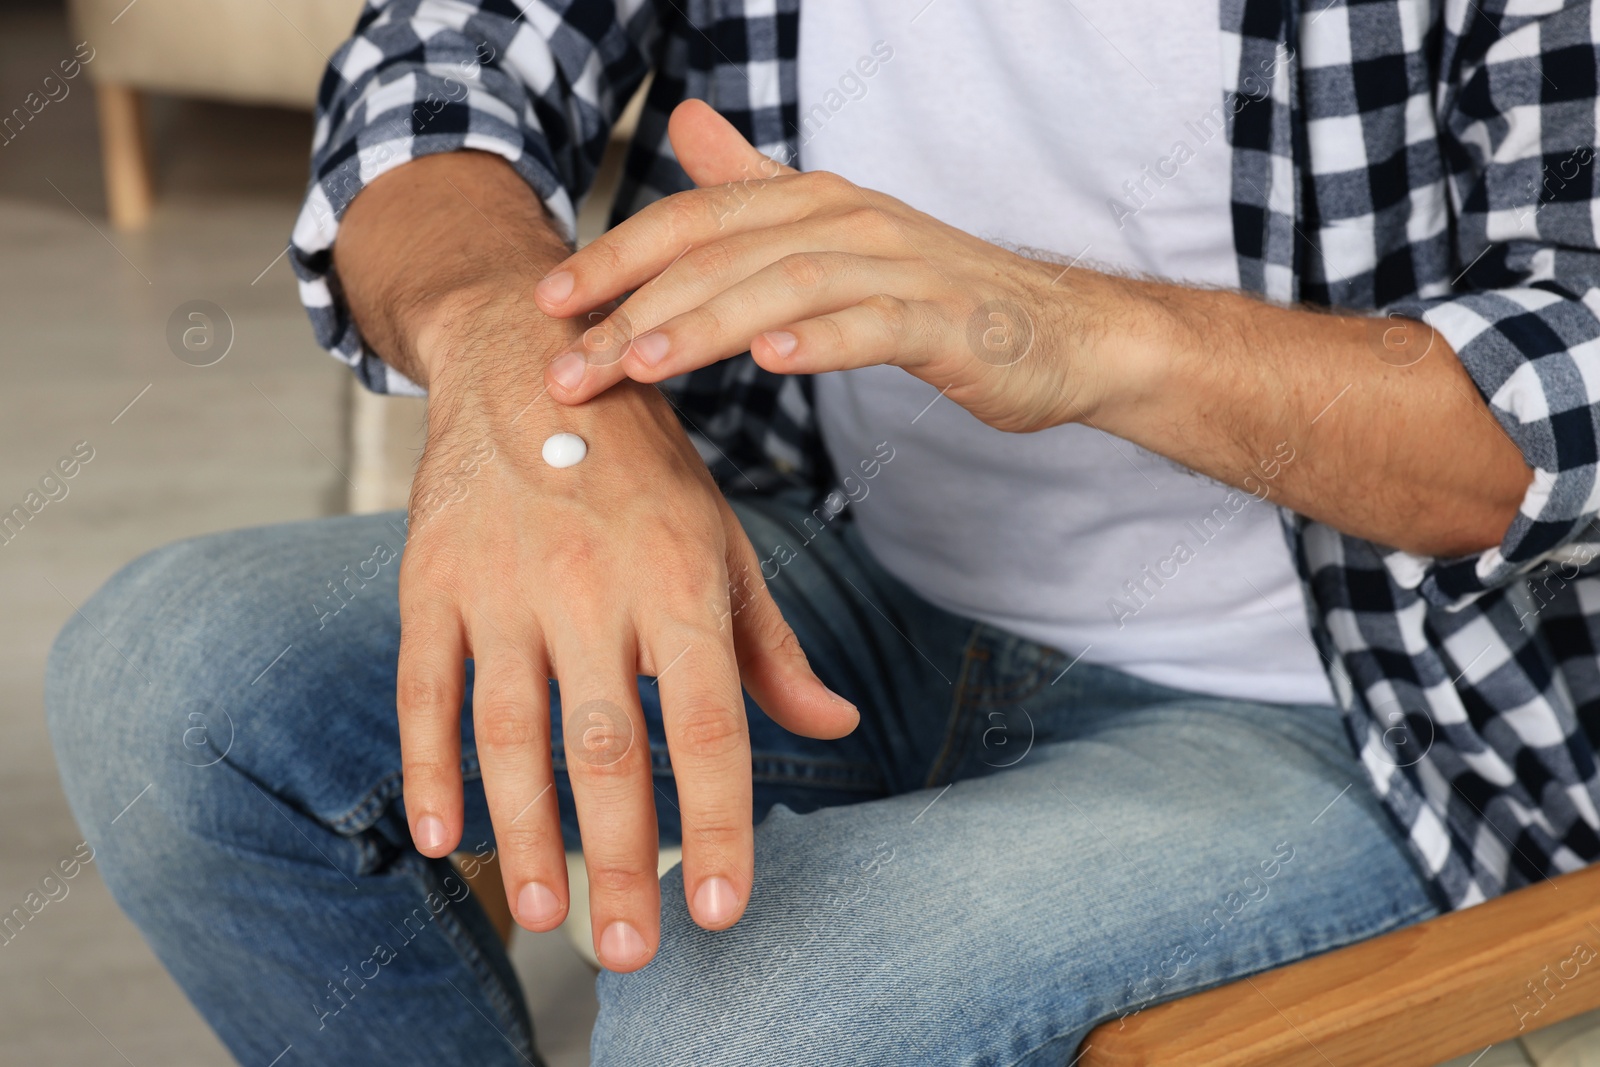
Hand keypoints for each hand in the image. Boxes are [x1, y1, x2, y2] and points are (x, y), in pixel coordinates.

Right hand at [334, 153, 857, 972]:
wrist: (528, 362)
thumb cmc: (645, 469)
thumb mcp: (723, 541)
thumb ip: (770, 645)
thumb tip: (836, 724)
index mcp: (679, 579)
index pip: (708, 725)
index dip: (718, 823)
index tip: (725, 911)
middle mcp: (591, 587)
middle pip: (606, 747)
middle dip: (622, 860)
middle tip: (633, 952)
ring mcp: (502, 585)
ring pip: (509, 733)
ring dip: (525, 835)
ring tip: (547, 917)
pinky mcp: (429, 581)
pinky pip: (422, 689)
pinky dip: (427, 767)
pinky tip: (441, 839)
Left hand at [533, 100, 1155, 432]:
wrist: (1058, 332)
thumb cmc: (935, 294)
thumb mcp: (836, 232)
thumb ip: (756, 187)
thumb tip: (684, 123)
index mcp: (813, 202)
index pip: (695, 221)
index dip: (616, 255)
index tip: (547, 302)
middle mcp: (851, 220)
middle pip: (724, 256)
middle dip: (635, 307)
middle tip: (567, 365)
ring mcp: (902, 268)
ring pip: (786, 287)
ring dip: (706, 325)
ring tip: (640, 365)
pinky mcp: (947, 322)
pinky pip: (877, 326)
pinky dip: (822, 339)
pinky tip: (772, 362)